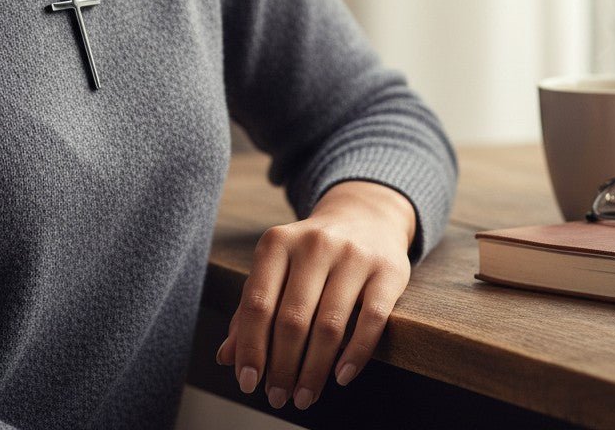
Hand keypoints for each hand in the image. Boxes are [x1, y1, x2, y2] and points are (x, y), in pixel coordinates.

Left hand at [214, 179, 416, 411]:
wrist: (364, 216)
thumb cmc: (310, 255)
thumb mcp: (276, 269)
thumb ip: (250, 309)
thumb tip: (227, 357)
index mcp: (278, 242)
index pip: (258, 303)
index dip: (251, 348)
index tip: (248, 382)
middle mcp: (315, 243)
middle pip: (292, 319)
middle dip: (282, 367)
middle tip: (278, 396)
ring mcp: (353, 255)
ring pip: (330, 325)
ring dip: (314, 370)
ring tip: (304, 396)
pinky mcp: (387, 270)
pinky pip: (371, 320)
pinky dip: (355, 355)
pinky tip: (341, 377)